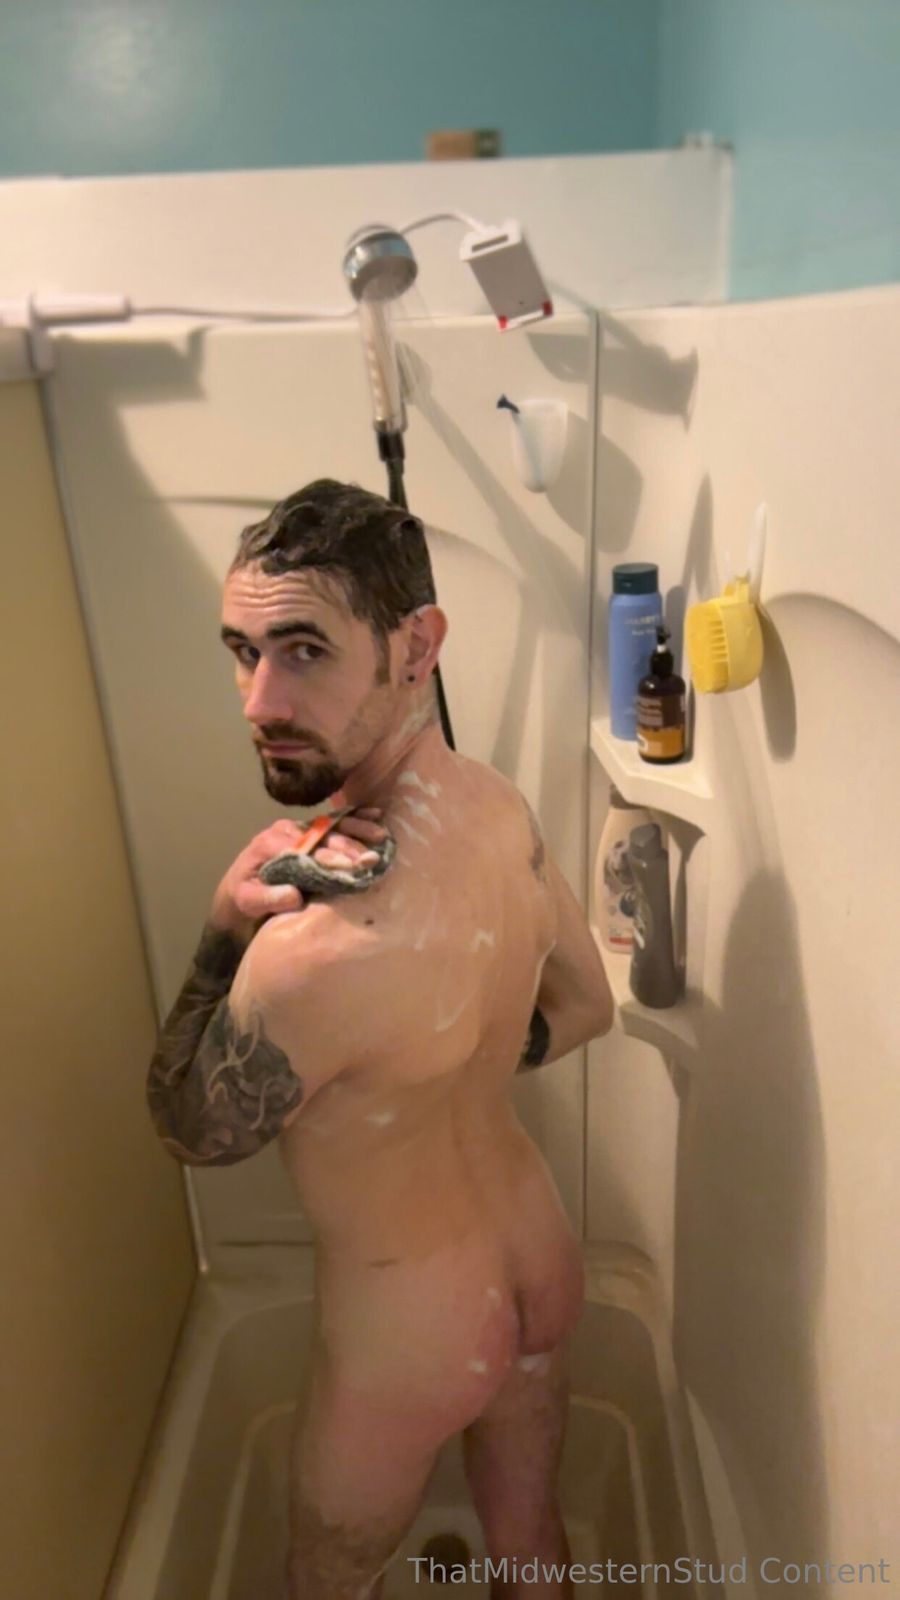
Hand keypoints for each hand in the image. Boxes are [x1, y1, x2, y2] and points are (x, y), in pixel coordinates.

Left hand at [208, 808, 388, 942]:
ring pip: (332, 826)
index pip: (304, 849)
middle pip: (322, 835)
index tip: (351, 867)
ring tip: (380, 835)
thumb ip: (268, 898)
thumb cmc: (245, 894)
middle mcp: (286, 830)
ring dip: (357, 829)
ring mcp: (300, 828)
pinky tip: (376, 814)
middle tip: (371, 857)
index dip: (328, 858)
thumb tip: (295, 896)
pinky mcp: (310, 831)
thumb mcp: (249, 900)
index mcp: (269, 843)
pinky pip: (334, 822)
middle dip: (348, 846)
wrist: (241, 884)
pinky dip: (355, 818)